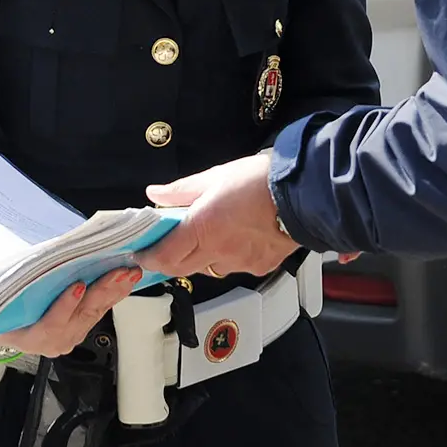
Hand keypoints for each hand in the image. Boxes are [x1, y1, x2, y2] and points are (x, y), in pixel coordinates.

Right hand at [0, 266, 140, 358]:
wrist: (3, 328)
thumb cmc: (2, 312)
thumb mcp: (3, 302)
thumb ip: (18, 288)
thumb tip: (37, 261)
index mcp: (31, 337)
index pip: (51, 324)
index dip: (66, 305)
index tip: (78, 286)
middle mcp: (53, 342)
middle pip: (81, 316)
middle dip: (102, 292)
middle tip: (118, 273)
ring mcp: (69, 338)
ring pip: (95, 314)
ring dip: (114, 293)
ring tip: (128, 274)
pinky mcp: (80, 330)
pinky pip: (98, 313)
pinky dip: (112, 296)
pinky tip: (124, 283)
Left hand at [142, 154, 296, 279]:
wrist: (304, 192)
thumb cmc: (261, 180)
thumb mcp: (215, 177)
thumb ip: (181, 191)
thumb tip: (155, 195)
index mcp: (203, 227)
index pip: (163, 256)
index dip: (148, 257)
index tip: (142, 252)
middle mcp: (219, 251)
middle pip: (181, 269)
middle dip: (171, 260)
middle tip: (169, 246)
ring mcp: (241, 263)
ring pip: (210, 268)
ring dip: (204, 255)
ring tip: (215, 232)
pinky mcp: (260, 267)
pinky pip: (236, 267)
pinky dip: (231, 256)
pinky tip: (241, 237)